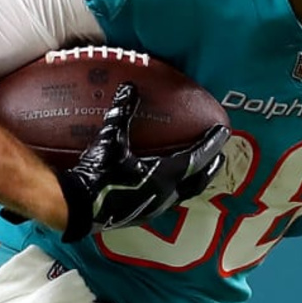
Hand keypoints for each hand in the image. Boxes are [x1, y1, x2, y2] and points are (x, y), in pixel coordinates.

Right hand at [57, 82, 228, 241]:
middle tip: (221, 156)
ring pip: (184, 194)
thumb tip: (130, 87)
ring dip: (195, 181)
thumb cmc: (98, 174)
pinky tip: (170, 186)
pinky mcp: (142, 215)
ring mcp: (155, 208)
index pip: (197, 157)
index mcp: (164, 176)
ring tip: (199, 172)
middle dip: (211, 167)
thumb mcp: (110, 140)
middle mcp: (165, 195)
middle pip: (197, 181)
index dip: (211, 144)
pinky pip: (169, 201)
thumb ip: (121, 113)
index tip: (224, 133)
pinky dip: (177, 190)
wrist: (78, 207)